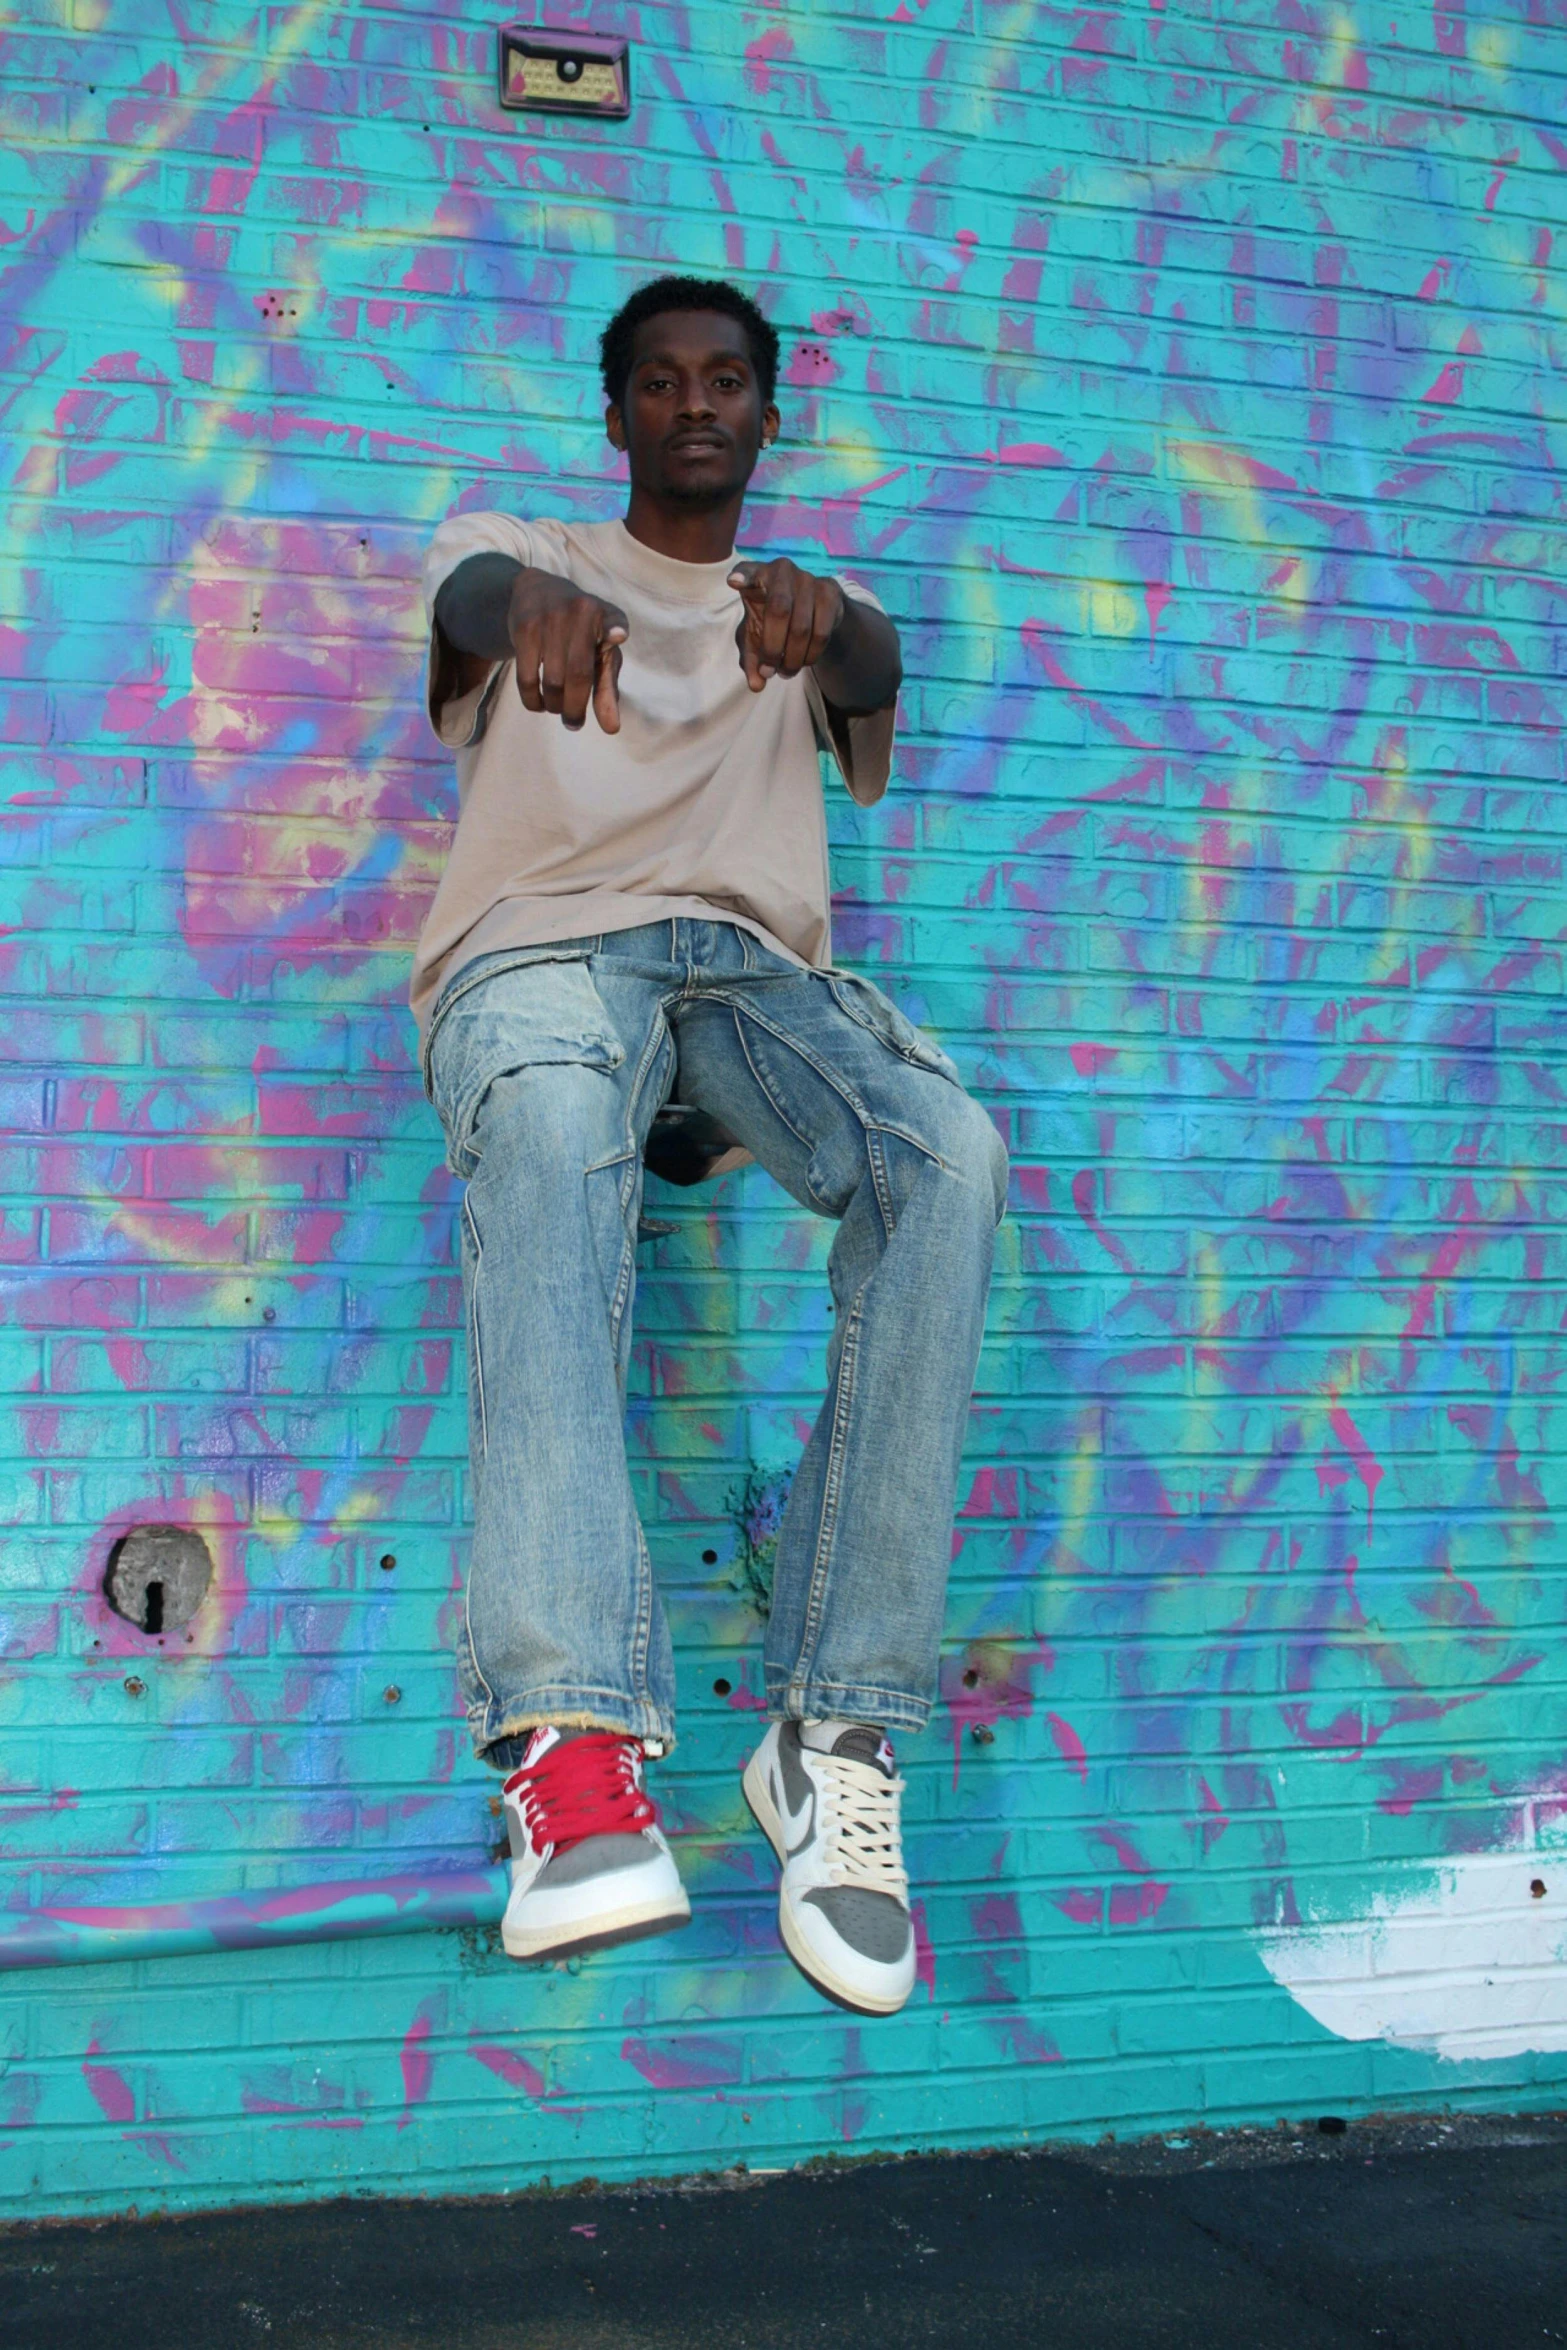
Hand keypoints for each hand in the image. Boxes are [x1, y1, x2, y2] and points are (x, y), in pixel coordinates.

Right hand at [508, 569, 627, 732]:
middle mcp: (580, 612)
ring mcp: (550, 618)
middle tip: (573, 723)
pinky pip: (527, 678)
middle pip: (579, 674)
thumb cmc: (580, 632)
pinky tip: (539, 704)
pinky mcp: (524, 628)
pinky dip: (533, 700)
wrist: (538, 591)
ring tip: (557, 709)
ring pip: (552, 681)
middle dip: (575, 708)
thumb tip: (611, 728)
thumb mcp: (599, 651)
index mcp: (606, 616)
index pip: (614, 622)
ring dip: (554, 706)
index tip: (618, 636)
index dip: (615, 629)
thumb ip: (607, 688)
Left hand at [728, 558, 845, 692]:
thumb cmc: (773, 622)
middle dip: (773, 648)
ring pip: (802, 627)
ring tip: (786, 672)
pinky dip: (811, 654)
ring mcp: (808, 578)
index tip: (733, 582)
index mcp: (757, 575)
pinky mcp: (830, 591)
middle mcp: (782, 569)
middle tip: (770, 671)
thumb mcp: (756, 640)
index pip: (747, 571)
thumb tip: (757, 684)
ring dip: (793, 658)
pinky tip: (805, 661)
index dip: (743, 576)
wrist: (813, 612)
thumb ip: (752, 660)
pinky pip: (821, 632)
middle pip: (779, 611)